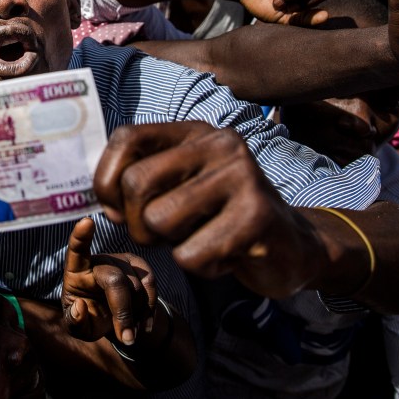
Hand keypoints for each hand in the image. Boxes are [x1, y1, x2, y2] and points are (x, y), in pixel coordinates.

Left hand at [62, 217, 156, 345]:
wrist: (112, 318)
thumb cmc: (89, 318)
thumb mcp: (79, 328)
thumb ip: (75, 321)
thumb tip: (80, 307)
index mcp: (76, 271)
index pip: (76, 249)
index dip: (81, 236)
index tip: (86, 222)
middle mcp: (100, 260)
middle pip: (115, 280)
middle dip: (122, 311)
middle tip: (126, 338)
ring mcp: (121, 260)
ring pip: (136, 286)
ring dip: (136, 315)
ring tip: (129, 331)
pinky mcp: (140, 267)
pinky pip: (151, 285)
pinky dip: (149, 309)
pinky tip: (142, 325)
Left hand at [93, 122, 323, 297]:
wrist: (294, 247)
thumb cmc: (221, 219)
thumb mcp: (181, 189)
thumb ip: (142, 184)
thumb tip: (104, 203)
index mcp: (195, 132)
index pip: (126, 138)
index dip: (106, 181)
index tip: (118, 210)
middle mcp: (220, 144)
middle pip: (137, 184)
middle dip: (136, 224)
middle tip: (163, 236)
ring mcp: (243, 176)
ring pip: (159, 219)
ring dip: (171, 246)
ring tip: (201, 240)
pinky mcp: (257, 216)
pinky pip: (191, 254)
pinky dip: (201, 266)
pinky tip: (228, 254)